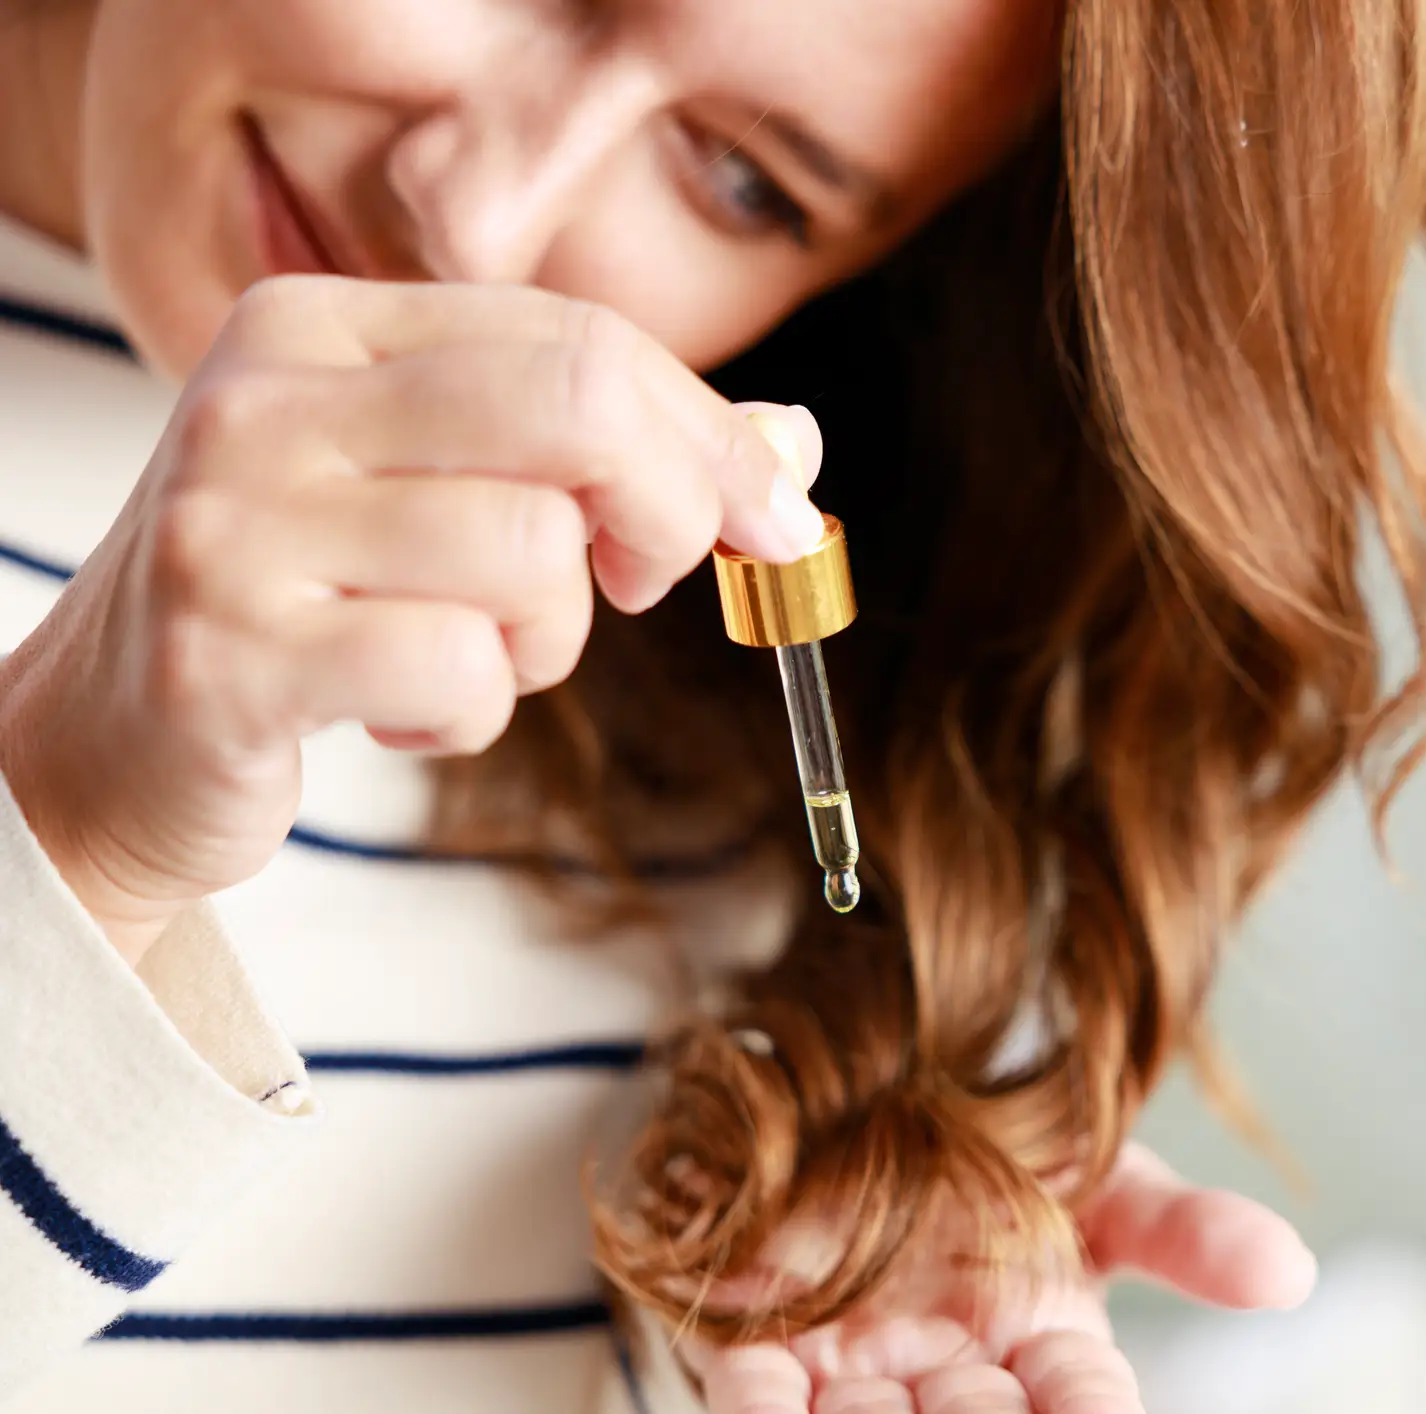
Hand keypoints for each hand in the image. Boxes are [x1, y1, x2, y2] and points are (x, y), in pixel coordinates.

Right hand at [0, 276, 824, 963]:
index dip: (709, 435)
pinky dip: (473, 712)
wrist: (109, 738)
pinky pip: (459, 668)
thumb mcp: (449, 493)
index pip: (581, 340)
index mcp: (322, 325)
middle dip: (672, 507)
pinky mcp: (229, 655)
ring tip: (467, 658)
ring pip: (532, 555)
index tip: (775, 513)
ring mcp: (235, 522)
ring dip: (547, 642)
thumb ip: (611, 454)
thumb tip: (795, 441)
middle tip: (645, 581)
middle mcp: (268, 397)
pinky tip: (406, 715)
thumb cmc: (311, 603)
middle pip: (579, 407)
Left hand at [684, 1145, 1315, 1412]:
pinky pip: (757, 1392)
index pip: (1087, 1406)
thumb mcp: (1109, 1182)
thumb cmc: (1008, 1153)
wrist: (882, 1092)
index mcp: (1047, 1348)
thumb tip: (1291, 1272)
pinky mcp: (761, 1341)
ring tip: (884, 1406)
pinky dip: (764, 1407)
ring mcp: (856, 1367)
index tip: (1097, 1408)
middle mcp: (953, 1376)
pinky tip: (775, 1407)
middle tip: (974, 1407)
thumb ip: (1187, 1234)